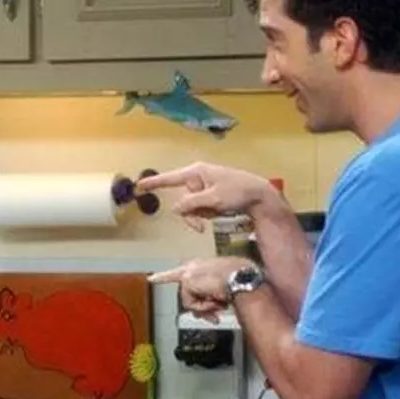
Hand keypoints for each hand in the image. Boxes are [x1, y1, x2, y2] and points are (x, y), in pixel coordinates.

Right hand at [136, 162, 275, 231]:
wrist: (260, 195)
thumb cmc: (238, 192)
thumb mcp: (213, 199)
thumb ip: (191, 204)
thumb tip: (176, 208)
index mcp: (196, 172)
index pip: (170, 178)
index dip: (153, 183)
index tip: (139, 186)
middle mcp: (198, 177)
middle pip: (183, 200)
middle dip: (191, 214)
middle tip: (202, 226)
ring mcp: (205, 186)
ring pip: (191, 206)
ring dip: (200, 215)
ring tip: (216, 215)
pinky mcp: (211, 194)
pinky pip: (200, 207)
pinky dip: (207, 213)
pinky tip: (220, 212)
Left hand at [149, 257, 252, 320]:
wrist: (242, 276)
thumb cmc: (240, 278)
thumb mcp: (223, 288)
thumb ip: (212, 297)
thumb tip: (210, 313)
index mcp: (201, 265)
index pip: (179, 272)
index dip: (164, 276)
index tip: (150, 279)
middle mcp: (192, 267)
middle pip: (187, 294)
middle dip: (202, 308)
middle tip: (214, 318)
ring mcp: (188, 274)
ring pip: (189, 301)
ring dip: (205, 307)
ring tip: (219, 303)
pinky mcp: (187, 282)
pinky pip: (191, 304)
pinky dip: (204, 306)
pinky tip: (215, 301)